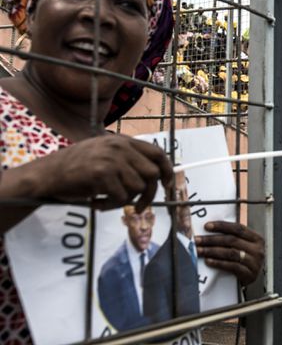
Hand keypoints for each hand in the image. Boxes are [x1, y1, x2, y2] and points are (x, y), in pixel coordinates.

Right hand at [33, 134, 172, 211]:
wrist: (46, 175)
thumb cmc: (76, 168)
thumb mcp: (104, 154)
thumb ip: (128, 159)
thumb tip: (156, 175)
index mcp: (122, 141)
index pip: (157, 153)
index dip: (167, 170)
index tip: (167, 184)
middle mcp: (119, 147)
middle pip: (152, 174)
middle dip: (149, 194)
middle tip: (139, 207)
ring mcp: (111, 159)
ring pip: (138, 188)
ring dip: (125, 201)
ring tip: (107, 201)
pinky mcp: (102, 174)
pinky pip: (121, 198)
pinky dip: (111, 206)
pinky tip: (96, 203)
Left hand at [195, 221, 264, 284]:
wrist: (252, 278)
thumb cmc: (245, 260)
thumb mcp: (244, 246)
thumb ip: (234, 238)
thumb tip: (210, 229)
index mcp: (257, 238)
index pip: (238, 228)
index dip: (222, 226)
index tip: (207, 226)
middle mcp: (257, 249)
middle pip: (232, 240)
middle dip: (212, 239)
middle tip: (197, 240)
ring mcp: (255, 262)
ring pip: (231, 253)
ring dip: (212, 251)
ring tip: (199, 250)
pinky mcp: (250, 274)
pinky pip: (232, 266)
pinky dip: (218, 263)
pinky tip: (208, 261)